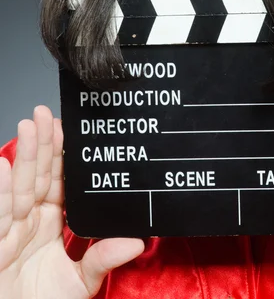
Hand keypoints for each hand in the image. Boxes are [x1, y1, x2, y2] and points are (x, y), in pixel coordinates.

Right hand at [0, 106, 143, 298]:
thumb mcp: (80, 281)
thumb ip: (102, 259)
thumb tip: (137, 242)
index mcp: (49, 222)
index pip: (57, 181)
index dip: (60, 156)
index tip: (66, 129)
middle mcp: (28, 220)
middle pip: (36, 175)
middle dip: (40, 144)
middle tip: (45, 114)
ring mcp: (10, 230)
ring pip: (18, 187)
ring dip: (23, 157)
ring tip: (29, 126)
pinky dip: (1, 191)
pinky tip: (4, 167)